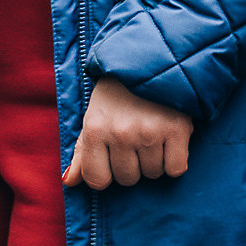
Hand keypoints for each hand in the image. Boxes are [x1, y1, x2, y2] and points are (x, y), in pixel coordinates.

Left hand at [62, 77, 193, 189]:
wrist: (150, 63)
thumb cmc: (116, 96)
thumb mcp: (93, 118)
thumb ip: (82, 152)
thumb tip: (69, 182)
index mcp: (95, 130)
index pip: (97, 179)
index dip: (106, 174)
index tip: (111, 160)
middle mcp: (120, 133)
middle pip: (128, 179)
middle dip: (132, 165)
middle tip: (135, 140)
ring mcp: (149, 132)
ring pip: (153, 174)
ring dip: (154, 160)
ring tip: (151, 135)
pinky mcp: (176, 130)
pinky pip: (175, 169)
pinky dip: (174, 160)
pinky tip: (168, 141)